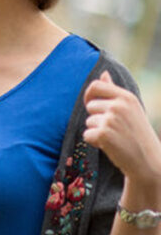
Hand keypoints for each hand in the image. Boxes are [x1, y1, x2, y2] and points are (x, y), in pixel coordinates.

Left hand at [83, 70, 160, 187]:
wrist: (148, 161)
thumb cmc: (137, 133)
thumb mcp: (130, 109)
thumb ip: (114, 91)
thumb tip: (104, 73)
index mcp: (126, 97)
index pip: (96, 85)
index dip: (89, 94)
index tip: (92, 104)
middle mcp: (119, 106)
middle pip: (90, 105)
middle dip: (96, 118)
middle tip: (114, 129)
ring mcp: (111, 119)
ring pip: (88, 121)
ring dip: (97, 131)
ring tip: (115, 138)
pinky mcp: (103, 134)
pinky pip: (87, 134)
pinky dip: (95, 142)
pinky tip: (110, 146)